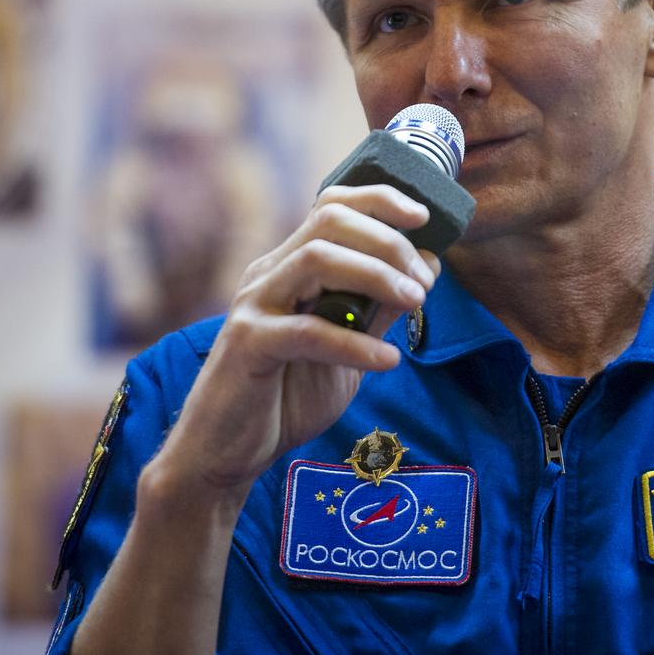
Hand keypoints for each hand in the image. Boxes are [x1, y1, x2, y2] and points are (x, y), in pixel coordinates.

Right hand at [149, 184, 439, 501]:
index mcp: (290, 267)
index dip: (380, 200)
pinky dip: (354, 343)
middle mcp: (269, 274)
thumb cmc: (286, 397)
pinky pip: (308, 331)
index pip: (332, 206)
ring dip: (376, 275)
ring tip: (415, 302)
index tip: (424, 217)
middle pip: (329, 221)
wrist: (225, 455)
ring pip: (316, 259)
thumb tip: (428, 269)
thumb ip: (380, 310)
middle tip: (424, 281)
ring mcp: (253, 306)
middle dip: (388, 241)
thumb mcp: (348, 349)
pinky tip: (387, 360)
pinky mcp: (247, 345)